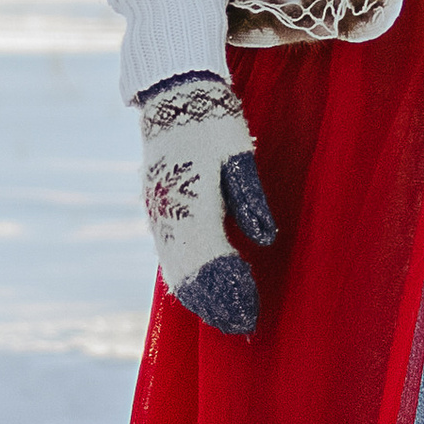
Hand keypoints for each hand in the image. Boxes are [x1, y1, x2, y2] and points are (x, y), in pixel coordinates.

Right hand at [137, 73, 277, 333]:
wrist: (175, 96)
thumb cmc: (216, 123)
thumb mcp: (240, 156)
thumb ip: (251, 200)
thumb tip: (266, 240)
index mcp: (192, 203)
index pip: (212, 261)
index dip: (232, 290)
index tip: (251, 314)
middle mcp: (168, 215)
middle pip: (189, 275)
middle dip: (216, 304)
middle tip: (242, 327)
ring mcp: (157, 213)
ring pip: (174, 269)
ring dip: (199, 297)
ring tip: (225, 316)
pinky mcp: (156, 209)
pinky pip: (168, 255)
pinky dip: (185, 279)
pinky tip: (201, 292)